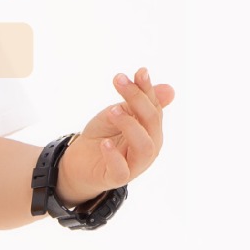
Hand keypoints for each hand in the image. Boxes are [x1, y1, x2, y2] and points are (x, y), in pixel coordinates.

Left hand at [57, 67, 174, 203]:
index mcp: (151, 130)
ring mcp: (135, 164)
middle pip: (152, 122)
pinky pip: (121, 170)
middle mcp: (149, 147)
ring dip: (130, 125)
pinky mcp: (117, 177)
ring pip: (144, 146)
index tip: (140, 71)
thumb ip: (138, 103)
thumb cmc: (103, 135)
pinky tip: (104, 143)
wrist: (79, 161)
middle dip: (137, 99)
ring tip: (112, 111)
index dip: (147, 89)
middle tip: (119, 81)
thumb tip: (170, 89)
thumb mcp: (118, 114)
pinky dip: (114, 156)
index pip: (154, 107)